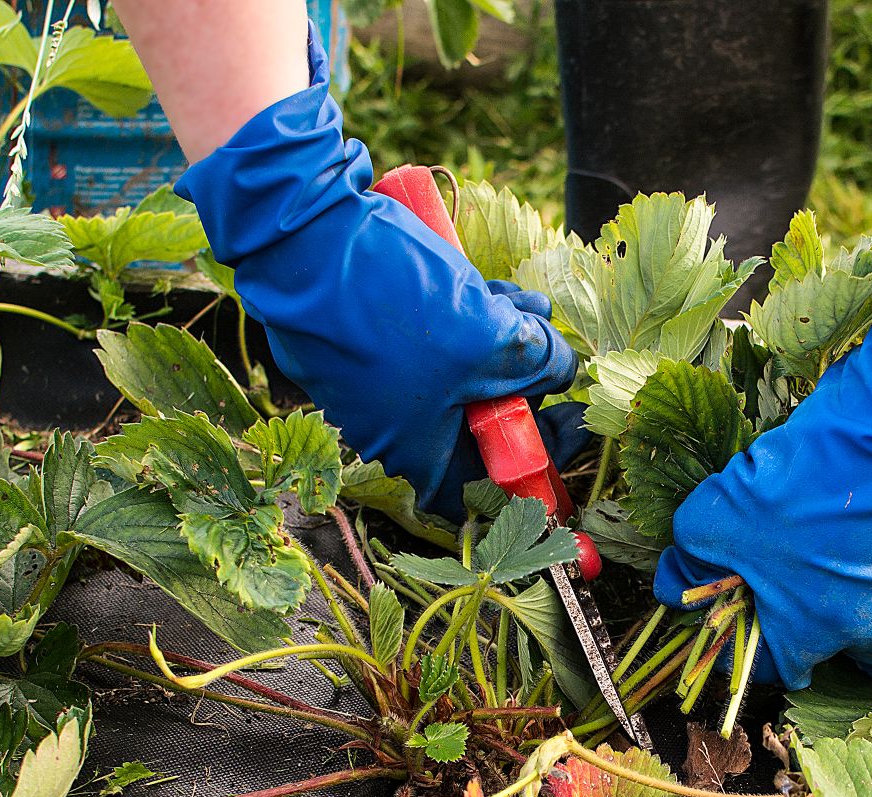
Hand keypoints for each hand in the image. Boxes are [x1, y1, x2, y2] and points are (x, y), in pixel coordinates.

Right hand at [175, 24, 576, 517]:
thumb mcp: (491, 339)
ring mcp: (374, 377)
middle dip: (523, 384)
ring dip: (503, 342)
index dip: (531, 465)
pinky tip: (498, 291)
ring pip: (457, 371)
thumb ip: (538, 363)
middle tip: (556, 353)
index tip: (565, 431)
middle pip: (475, 421)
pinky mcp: (367, 334)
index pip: (481, 485)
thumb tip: (560, 367)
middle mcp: (389, 422)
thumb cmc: (396, 305)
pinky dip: (467, 320)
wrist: (306, 235)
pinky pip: (430, 341)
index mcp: (415, 447)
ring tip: (535, 308)